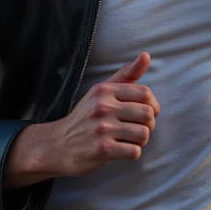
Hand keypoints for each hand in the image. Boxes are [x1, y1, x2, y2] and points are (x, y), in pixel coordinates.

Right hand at [4, 52, 159, 189]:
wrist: (57, 145)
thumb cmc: (85, 118)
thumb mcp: (101, 92)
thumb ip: (126, 75)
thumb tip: (146, 55)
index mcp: (104, 90)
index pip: (145, 93)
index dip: (153, 106)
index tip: (146, 114)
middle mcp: (103, 107)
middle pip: (147, 114)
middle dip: (148, 125)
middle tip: (137, 130)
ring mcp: (102, 129)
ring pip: (143, 134)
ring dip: (140, 141)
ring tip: (128, 140)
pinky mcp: (102, 150)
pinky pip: (135, 152)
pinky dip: (132, 153)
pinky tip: (122, 151)